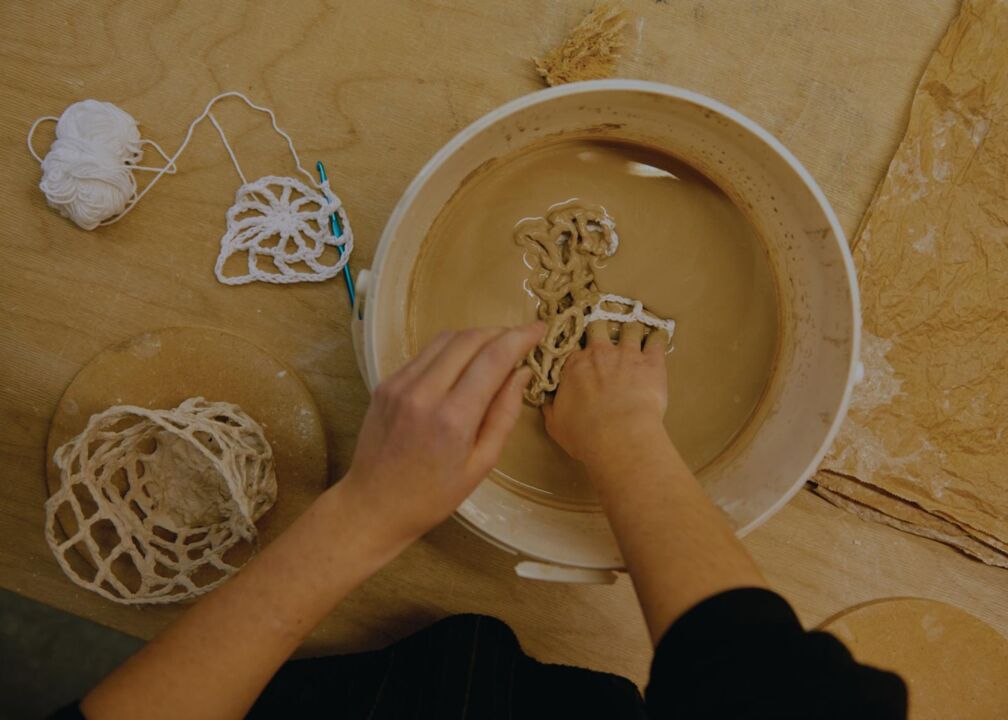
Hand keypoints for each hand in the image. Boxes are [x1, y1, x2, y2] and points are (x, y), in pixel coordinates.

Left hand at [342, 323, 542, 545]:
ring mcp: (400, 384)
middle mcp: (424, 392)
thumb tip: (521, 373)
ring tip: (495, 349)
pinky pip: (425, 353)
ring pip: (445, 339)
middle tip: (521, 340)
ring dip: (475, 336)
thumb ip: (504, 414)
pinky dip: (450, 350)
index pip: (493, 358)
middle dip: (500, 332)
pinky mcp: (387, 383)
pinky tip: (463, 364)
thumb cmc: (432, 495)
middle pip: (469, 339)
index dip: (520, 337)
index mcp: (453, 417)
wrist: (373, 504)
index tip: (540, 329)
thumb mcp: (481, 464)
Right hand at [544, 321, 669, 466]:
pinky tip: (659, 338)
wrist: (620, 437)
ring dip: (632, 331)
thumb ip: (551, 407)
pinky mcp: (652, 363)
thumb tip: (547, 400)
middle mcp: (600, 353)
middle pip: (599, 327)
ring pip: (630, 329)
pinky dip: (658, 338)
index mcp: (575, 365)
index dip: (579, 351)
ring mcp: (628, 354)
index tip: (582, 355)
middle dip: (602, 329)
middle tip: (605, 335)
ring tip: (635, 335)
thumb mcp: (556, 424)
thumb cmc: (585, 434)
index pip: (574, 347)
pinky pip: (658, 341)